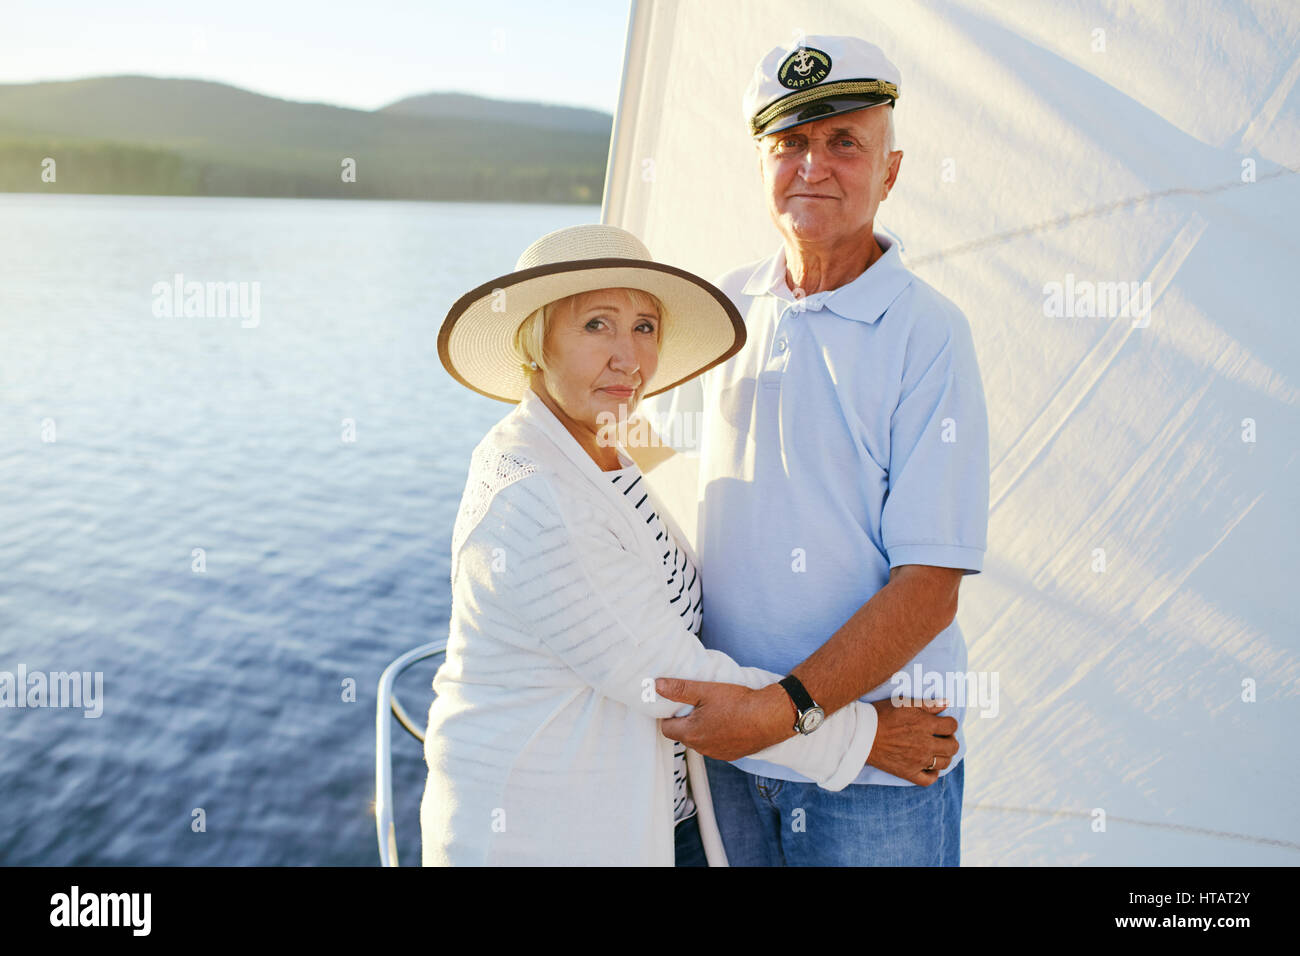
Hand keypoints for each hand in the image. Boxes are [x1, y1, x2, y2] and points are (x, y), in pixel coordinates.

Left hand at [655, 678, 792, 759]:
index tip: (676, 704)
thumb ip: (679, 689)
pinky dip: (717, 735)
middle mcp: (702, 748)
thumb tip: (656, 685)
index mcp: (691, 733)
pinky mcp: (732, 755)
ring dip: (702, 729)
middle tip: (696, 704)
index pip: (666, 728)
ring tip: (714, 711)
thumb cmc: (738, 702)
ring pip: (700, 741)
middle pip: (683, 735)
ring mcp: (718, 753)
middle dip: (685, 721)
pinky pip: (716, 746)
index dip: (668, 715)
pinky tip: (728, 721)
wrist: (770, 717)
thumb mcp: (705, 690)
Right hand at [866, 699, 958, 785]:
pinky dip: (933, 774)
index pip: (951, 726)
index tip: (943, 723)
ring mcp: (918, 761)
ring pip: (944, 763)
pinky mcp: (908, 773)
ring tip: (936, 750)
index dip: (950, 723)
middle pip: (952, 746)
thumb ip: (927, 704)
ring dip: (944, 756)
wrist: (861, 734)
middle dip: (951, 740)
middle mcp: (925, 744)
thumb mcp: (904, 703)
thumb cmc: (881, 715)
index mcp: (925, 725)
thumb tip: (947, 703)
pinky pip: (929, 779)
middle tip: (942, 738)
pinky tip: (930, 766)